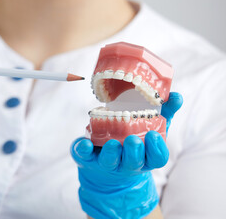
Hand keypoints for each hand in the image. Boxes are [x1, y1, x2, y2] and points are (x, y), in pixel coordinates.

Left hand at [71, 92, 182, 218]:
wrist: (106, 164)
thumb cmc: (133, 139)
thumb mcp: (151, 127)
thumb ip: (165, 112)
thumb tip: (176, 95)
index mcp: (146, 157)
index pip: (157, 158)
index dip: (156, 149)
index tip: (153, 135)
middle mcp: (128, 163)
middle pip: (134, 162)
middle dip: (134, 152)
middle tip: (133, 140)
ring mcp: (107, 162)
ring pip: (110, 161)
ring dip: (112, 152)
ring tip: (113, 142)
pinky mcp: (88, 158)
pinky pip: (85, 156)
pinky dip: (84, 150)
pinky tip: (84, 143)